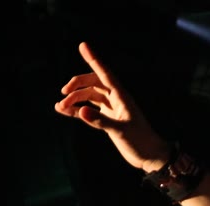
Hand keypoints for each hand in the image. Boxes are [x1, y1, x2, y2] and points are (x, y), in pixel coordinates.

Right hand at [54, 41, 168, 171]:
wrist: (150, 156)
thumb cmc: (141, 141)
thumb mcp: (121, 131)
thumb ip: (100, 121)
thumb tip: (80, 111)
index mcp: (122, 97)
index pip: (105, 74)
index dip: (94, 59)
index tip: (82, 45)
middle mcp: (116, 99)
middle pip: (93, 83)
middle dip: (78, 84)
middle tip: (64, 93)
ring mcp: (112, 109)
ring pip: (89, 96)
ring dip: (75, 99)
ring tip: (60, 107)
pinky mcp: (108, 119)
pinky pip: (90, 110)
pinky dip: (77, 109)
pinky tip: (64, 111)